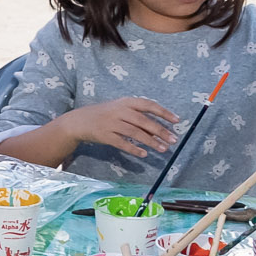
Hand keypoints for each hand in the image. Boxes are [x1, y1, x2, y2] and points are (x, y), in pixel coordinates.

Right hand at [64, 95, 179, 157]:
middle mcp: (119, 111)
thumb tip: (159, 132)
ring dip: (151, 141)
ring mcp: (111, 123)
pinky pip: (122, 143)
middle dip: (160, 131)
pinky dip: (134, 149)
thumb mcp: (121, 111)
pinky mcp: (104, 135)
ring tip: (163, 149)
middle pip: (143, 121)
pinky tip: (144, 154)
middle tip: (173, 140)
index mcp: (126, 102)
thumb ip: (139, 119)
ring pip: (135, 133)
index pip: (148, 105)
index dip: (163, 112)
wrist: (79, 121)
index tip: (176, 120)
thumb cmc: (105, 115)